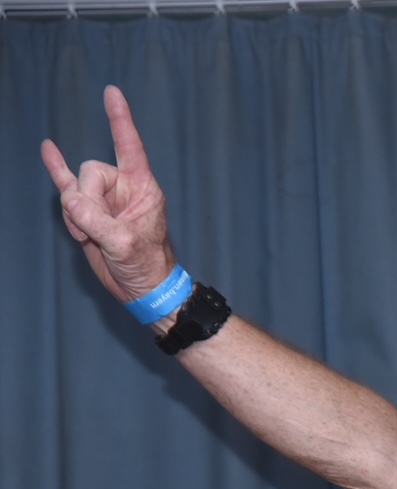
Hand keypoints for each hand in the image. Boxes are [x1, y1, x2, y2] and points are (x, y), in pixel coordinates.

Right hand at [41, 85, 175, 303]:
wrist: (142, 287)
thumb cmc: (147, 265)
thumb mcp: (125, 244)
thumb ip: (96, 221)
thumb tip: (71, 201)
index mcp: (143, 188)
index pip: (130, 146)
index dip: (120, 120)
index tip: (112, 92)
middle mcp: (123, 188)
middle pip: (91, 171)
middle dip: (86, 199)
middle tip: (94, 228)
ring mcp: (104, 198)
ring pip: (75, 186)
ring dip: (74, 213)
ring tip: (87, 236)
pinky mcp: (87, 210)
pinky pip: (67, 183)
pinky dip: (56, 168)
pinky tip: (48, 149)